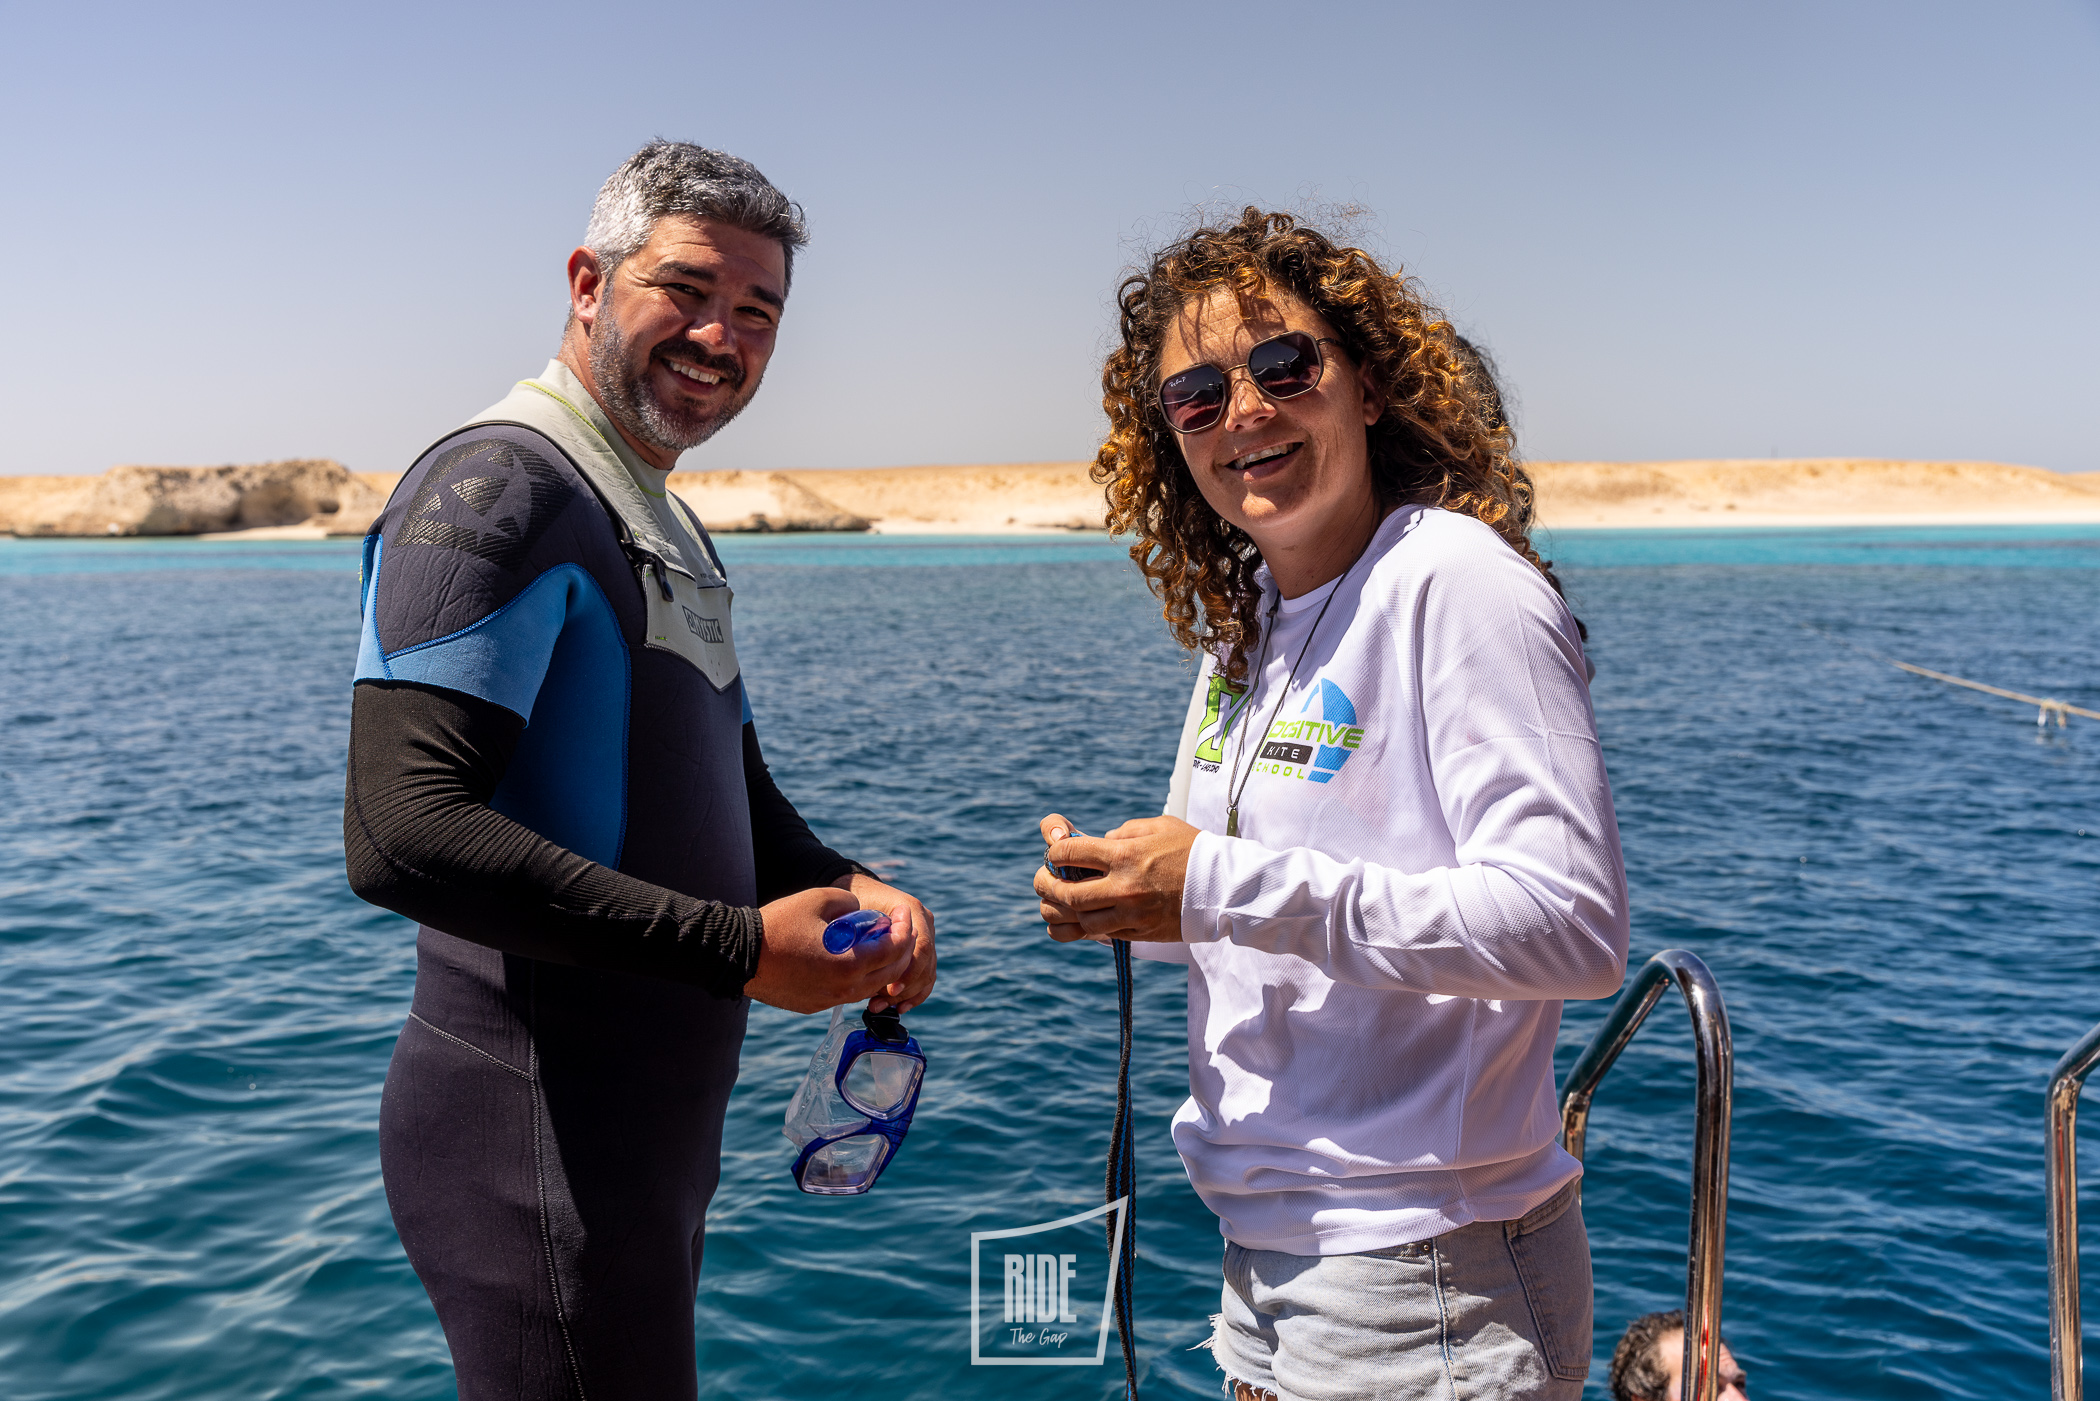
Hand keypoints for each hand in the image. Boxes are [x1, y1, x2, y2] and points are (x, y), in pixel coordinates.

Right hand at [745, 886, 912, 1014]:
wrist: (739, 955)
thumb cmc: (778, 924)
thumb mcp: (819, 899)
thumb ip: (850, 903)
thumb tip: (861, 913)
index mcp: (850, 965)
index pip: (895, 951)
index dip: (905, 929)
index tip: (904, 914)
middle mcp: (844, 989)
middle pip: (889, 974)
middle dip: (900, 950)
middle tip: (898, 929)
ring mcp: (828, 1001)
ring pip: (869, 987)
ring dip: (880, 966)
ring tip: (875, 943)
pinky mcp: (814, 1005)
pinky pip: (847, 993)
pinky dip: (857, 977)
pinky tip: (850, 959)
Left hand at [837, 872, 936, 1012]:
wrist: (861, 890)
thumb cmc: (855, 901)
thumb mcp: (857, 913)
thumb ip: (865, 937)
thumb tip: (863, 974)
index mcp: (913, 911)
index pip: (922, 947)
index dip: (908, 972)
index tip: (889, 989)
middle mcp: (925, 923)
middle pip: (927, 964)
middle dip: (904, 989)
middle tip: (879, 1003)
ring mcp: (926, 935)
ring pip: (928, 973)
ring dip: (907, 995)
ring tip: (880, 1006)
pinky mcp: (920, 949)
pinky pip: (926, 976)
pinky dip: (914, 994)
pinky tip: (898, 1008)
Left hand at [1034, 812, 1196, 943]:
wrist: (1224, 887)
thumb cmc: (1192, 850)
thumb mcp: (1158, 827)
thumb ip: (1124, 833)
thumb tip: (1099, 841)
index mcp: (1125, 854)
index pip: (1071, 854)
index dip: (1054, 853)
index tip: (1053, 854)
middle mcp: (1124, 886)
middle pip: (1067, 892)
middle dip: (1046, 886)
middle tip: (1043, 882)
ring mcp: (1132, 913)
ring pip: (1081, 920)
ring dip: (1062, 911)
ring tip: (1056, 903)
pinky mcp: (1140, 932)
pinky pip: (1102, 935)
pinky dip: (1083, 928)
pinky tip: (1075, 921)